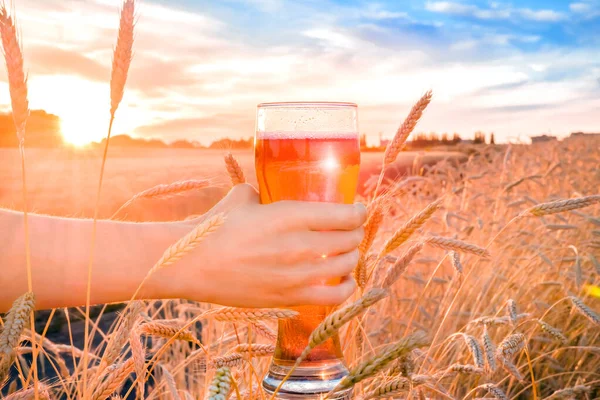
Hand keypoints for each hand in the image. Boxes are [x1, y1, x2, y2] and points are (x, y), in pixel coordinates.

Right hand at [170, 184, 365, 307]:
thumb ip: (264, 193)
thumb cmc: (215, 226)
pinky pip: (334, 296)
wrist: (191, 263)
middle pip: (352, 240)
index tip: (360, 209)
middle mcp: (301, 245)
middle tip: (351, 230)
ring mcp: (298, 275)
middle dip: (356, 233)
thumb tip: (268, 191)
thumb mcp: (243, 198)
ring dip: (352, 256)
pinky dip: (346, 286)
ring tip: (348, 252)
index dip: (360, 211)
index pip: (347, 215)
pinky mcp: (290, 297)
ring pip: (347, 266)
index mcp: (291, 216)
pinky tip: (344, 279)